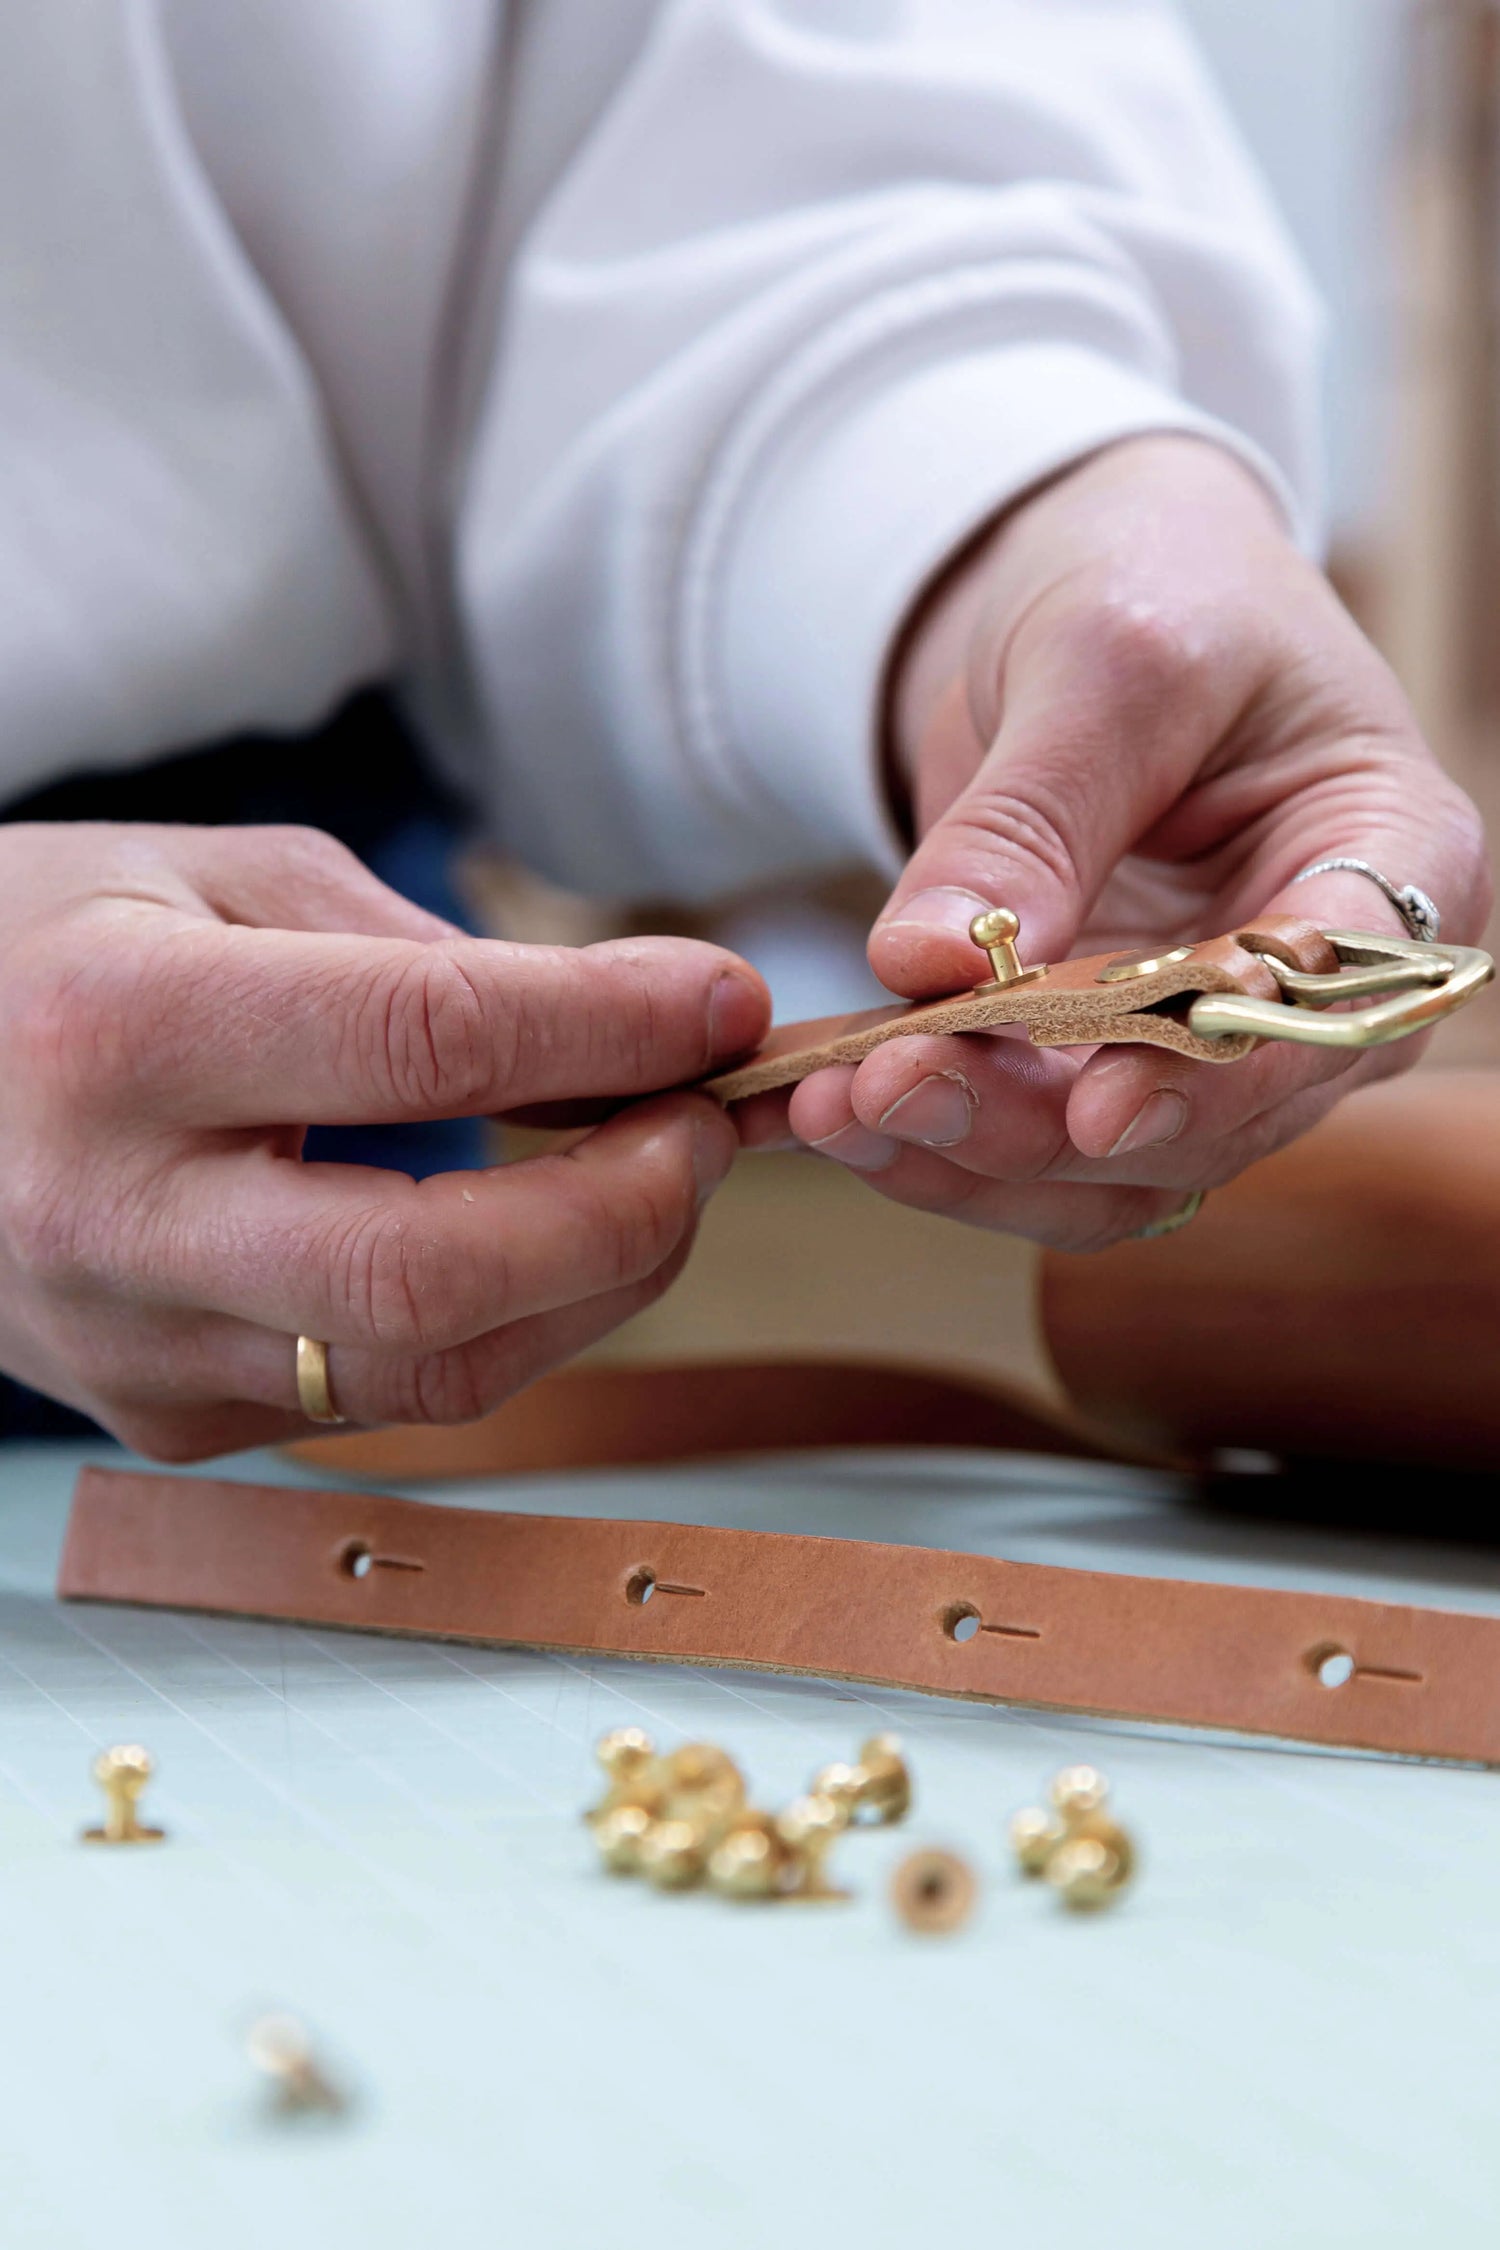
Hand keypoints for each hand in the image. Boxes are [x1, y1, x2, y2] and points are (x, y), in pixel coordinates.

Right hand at [0, 823, 767, 1456]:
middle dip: (628, 1208)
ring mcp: (134, 1347)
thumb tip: (636, 1025)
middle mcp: (115, 1216)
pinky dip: (500, 1320)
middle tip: (704, 1126)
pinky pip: (384, 1395)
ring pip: (433, 1372)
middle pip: (439, 1276)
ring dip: (593, 1281)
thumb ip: (420, 951)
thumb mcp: (209, 872)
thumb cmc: (44, 948)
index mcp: (121, 1032)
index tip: (723, 1001)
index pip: (423, 1043)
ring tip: (648, 1176)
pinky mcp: (168, 1418)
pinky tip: (535, 1239)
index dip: (609, 1027)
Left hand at [784, 436, 1489, 1246]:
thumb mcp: (1101, 659)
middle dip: (1033, 1125)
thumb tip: (930, 968)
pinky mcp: (1111, 1067)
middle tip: (885, 1091)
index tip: (1093, 1109)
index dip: (1215, 1078)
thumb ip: (1031, 817)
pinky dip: (932, 1142)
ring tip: (826, 1107)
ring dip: (964, 1157)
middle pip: (1202, 1117)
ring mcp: (1217, 1047)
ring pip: (1108, 1168)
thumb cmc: (1159, 586)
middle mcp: (1321, 990)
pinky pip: (1033, 1150)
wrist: (1105, 597)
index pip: (1324, 1005)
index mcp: (1391, 857)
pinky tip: (825, 1110)